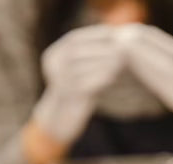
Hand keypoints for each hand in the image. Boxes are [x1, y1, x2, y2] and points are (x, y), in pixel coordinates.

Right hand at [33, 25, 123, 142]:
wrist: (61, 120)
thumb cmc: (76, 92)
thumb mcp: (80, 70)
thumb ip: (90, 55)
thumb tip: (114, 38)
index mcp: (53, 56)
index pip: (74, 39)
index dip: (94, 34)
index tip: (113, 33)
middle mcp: (52, 66)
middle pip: (77, 50)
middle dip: (100, 47)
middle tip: (121, 47)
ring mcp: (57, 81)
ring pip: (82, 65)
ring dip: (103, 61)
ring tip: (121, 60)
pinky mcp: (66, 96)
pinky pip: (85, 83)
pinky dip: (100, 78)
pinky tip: (113, 77)